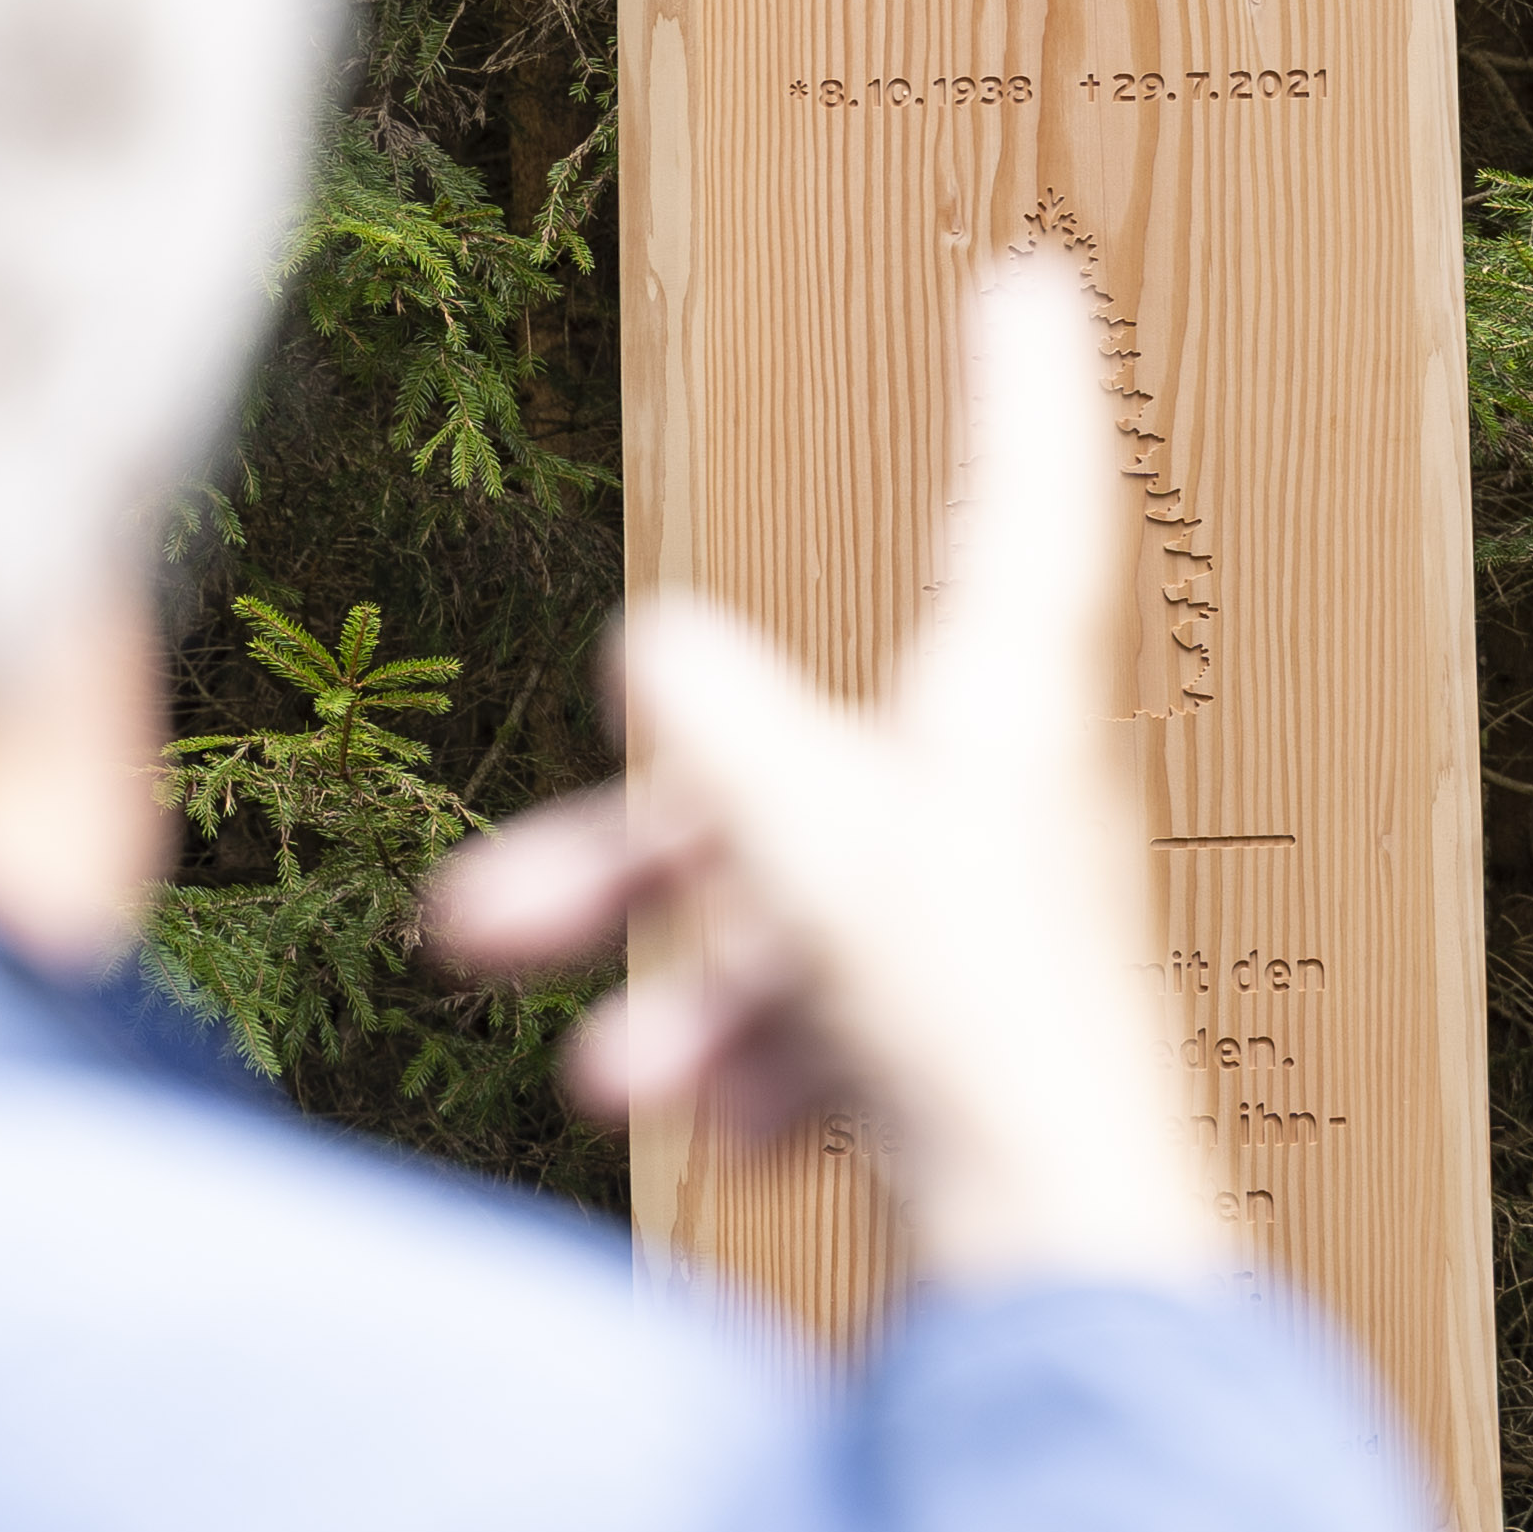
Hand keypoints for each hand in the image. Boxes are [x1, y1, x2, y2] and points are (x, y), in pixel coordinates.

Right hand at [431, 252, 1221, 1286]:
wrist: (1056, 1250)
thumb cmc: (968, 1023)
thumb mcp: (810, 835)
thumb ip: (721, 729)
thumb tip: (662, 645)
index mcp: (999, 707)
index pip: (1021, 507)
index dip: (1020, 396)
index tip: (1032, 281)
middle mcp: (989, 799)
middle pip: (785, 776)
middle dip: (629, 860)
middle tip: (476, 923)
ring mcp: (968, 927)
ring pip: (775, 922)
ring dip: (678, 1003)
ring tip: (610, 1087)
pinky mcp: (951, 1044)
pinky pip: (817, 1028)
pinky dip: (757, 1074)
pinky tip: (730, 1139)